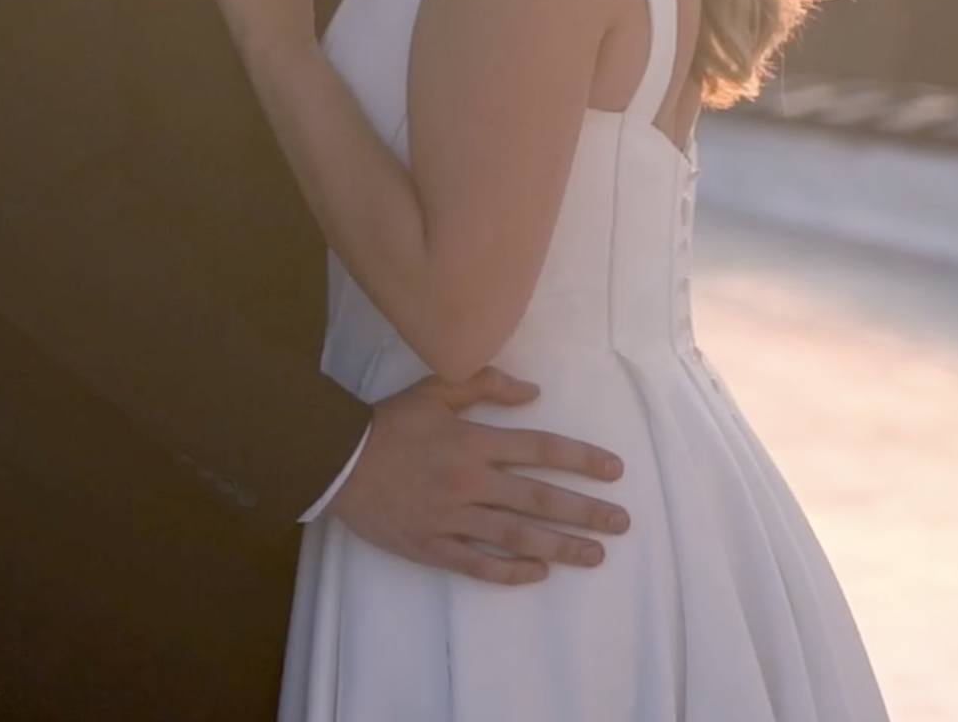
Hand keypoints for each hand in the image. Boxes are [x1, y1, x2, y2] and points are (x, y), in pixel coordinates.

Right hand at [326, 368, 629, 585]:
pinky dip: (510, 571)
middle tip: (622, 522)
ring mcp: (452, 518)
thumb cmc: (388, 423)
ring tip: (595, 554)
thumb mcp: (434, 389)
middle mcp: (470, 482)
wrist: (335, 461)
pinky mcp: (431, 546)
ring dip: (560, 546)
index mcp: (473, 442)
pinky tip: (538, 574)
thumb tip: (532, 392)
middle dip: (585, 511)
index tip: (614, 471)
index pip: (540, 449)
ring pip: (517, 535)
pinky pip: (478, 564)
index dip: (581, 459)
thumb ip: (484, 384)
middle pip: (539, 498)